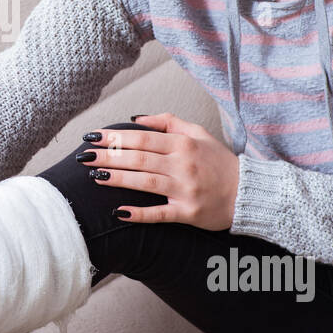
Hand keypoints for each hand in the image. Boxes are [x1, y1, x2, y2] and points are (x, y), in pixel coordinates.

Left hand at [80, 112, 238, 230]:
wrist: (248, 192)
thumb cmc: (219, 162)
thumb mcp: (198, 134)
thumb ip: (168, 123)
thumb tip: (135, 119)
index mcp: (184, 144)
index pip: (142, 138)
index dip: (114, 137)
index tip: (92, 137)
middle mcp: (183, 165)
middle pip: (139, 159)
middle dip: (109, 156)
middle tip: (84, 157)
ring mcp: (185, 190)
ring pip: (145, 183)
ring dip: (118, 179)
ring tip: (95, 176)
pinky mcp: (187, 213)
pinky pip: (159, 214)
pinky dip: (139, 213)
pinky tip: (118, 212)